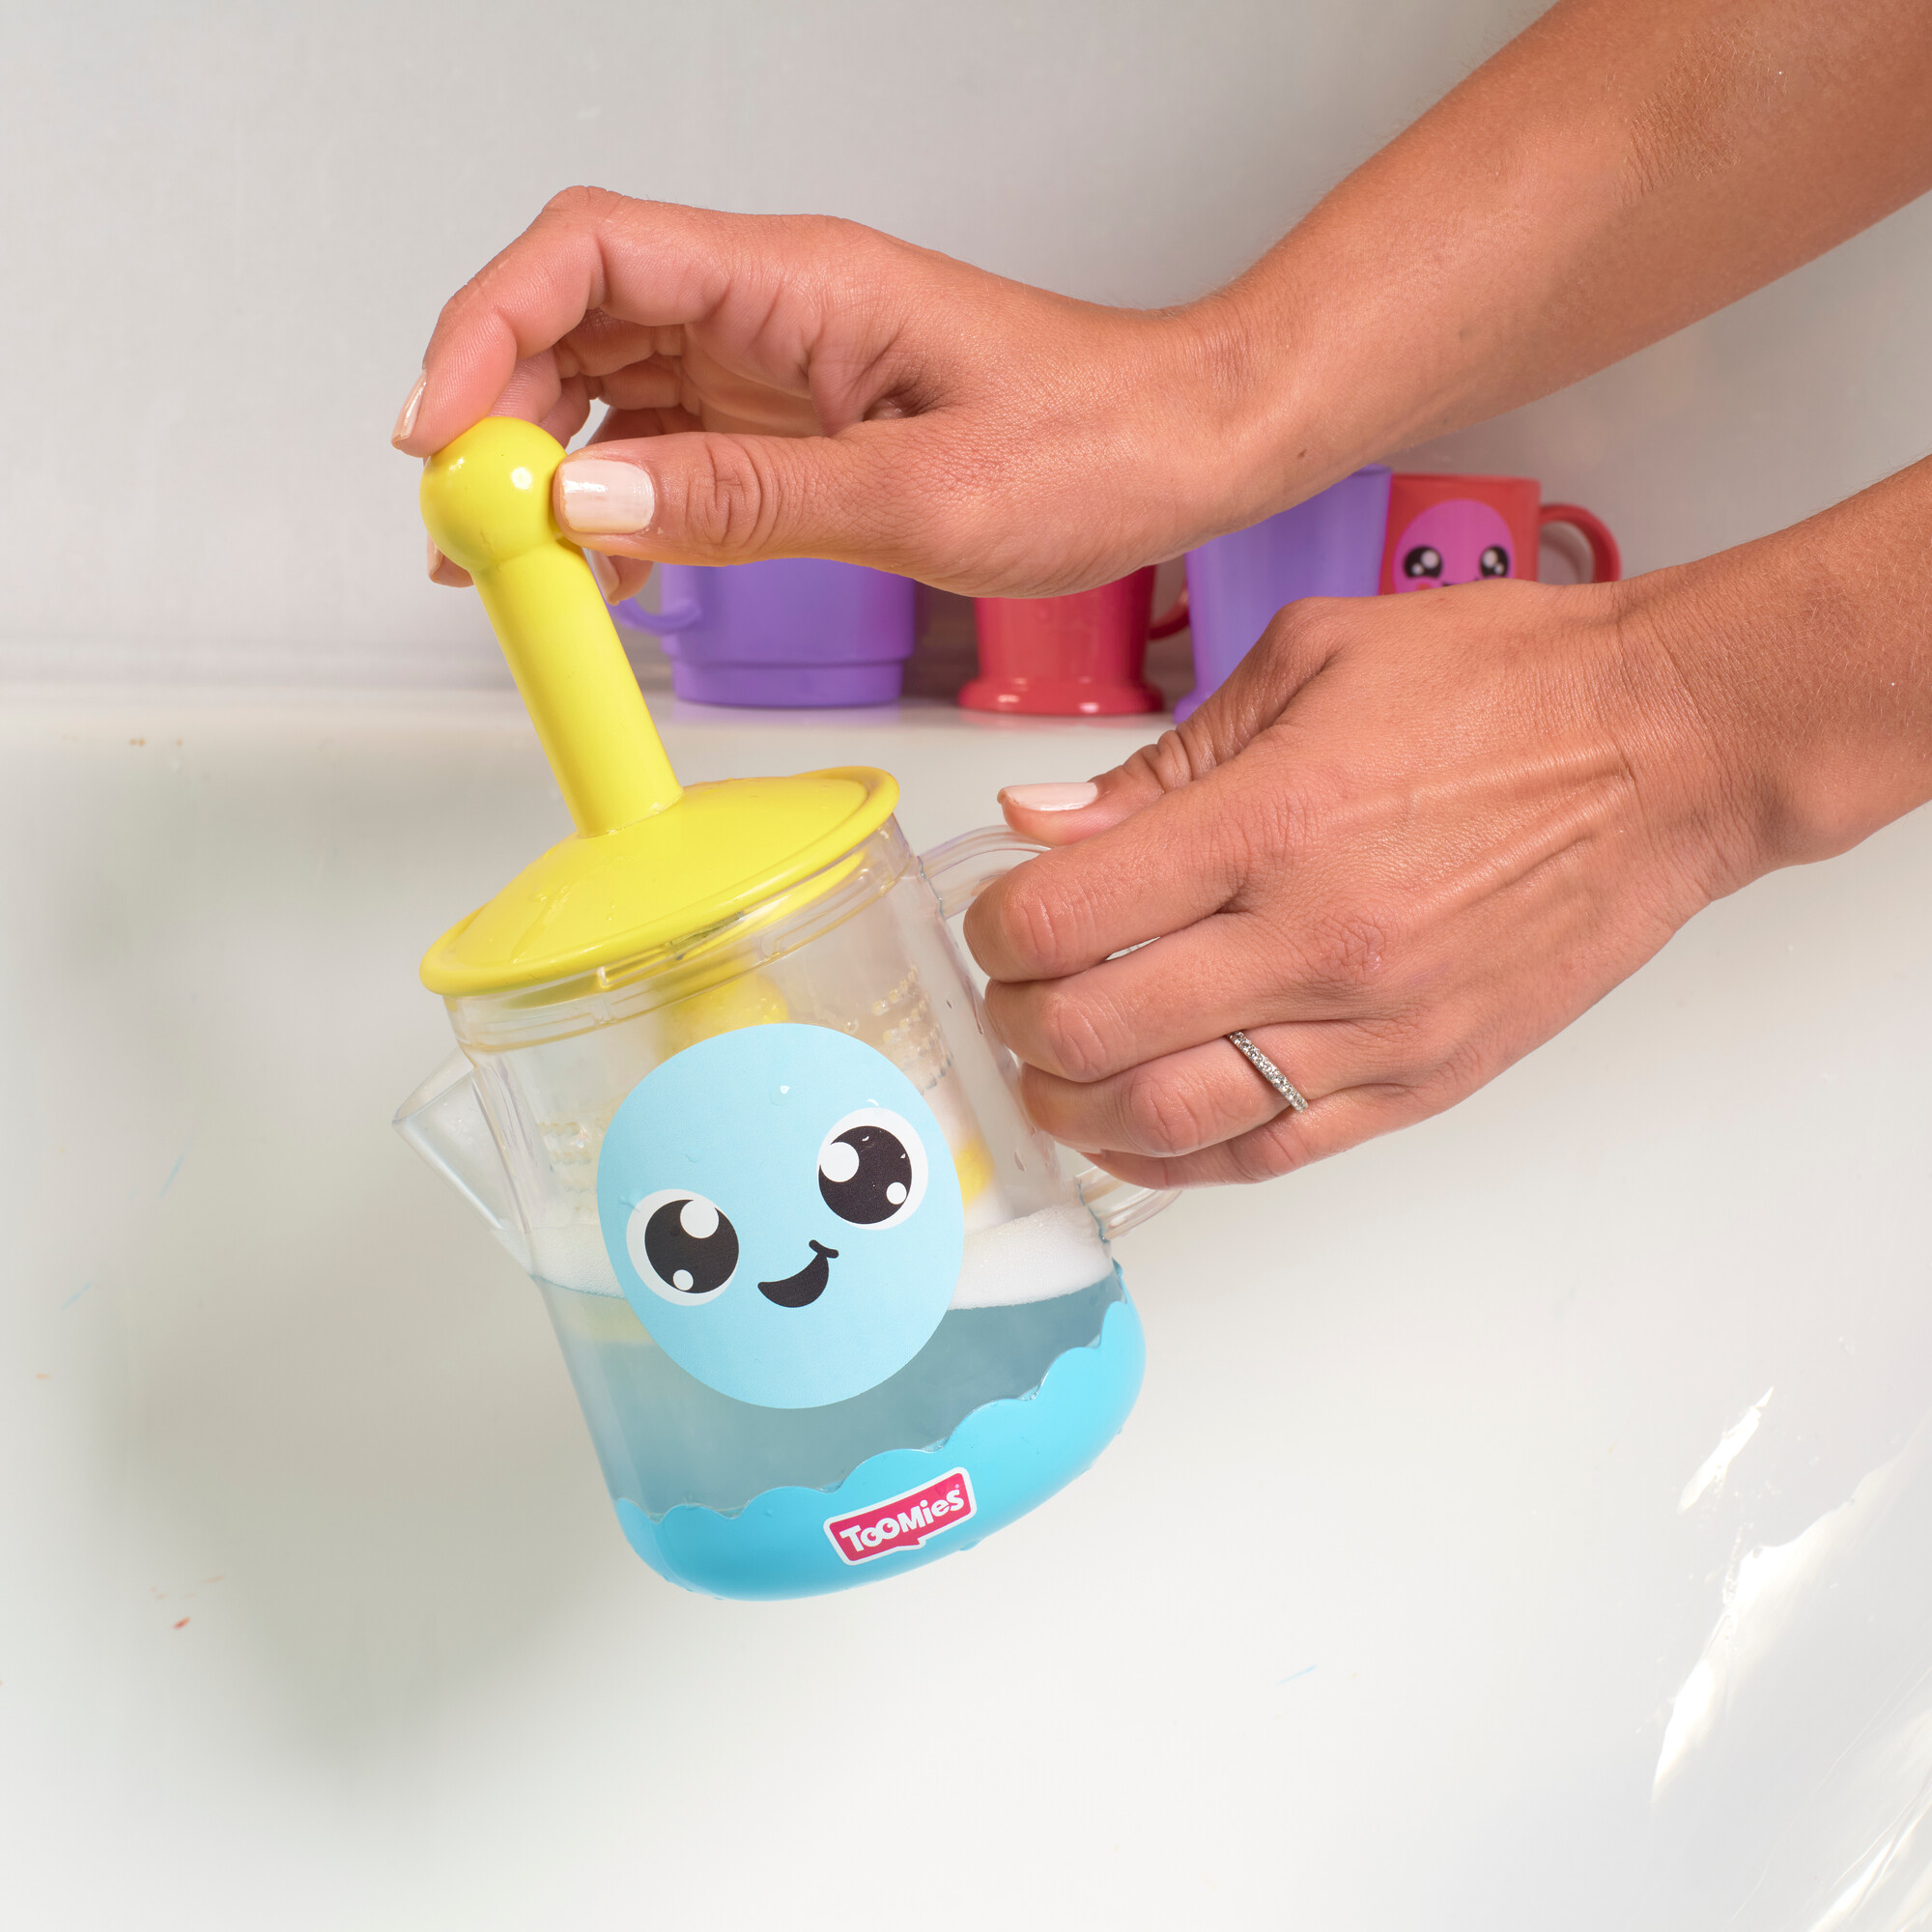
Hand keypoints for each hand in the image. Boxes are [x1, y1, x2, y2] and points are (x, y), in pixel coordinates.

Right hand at [393, 188, 1283, 601]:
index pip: (592, 256)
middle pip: (579, 321)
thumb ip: (751, 500)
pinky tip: (610, 575)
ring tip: (516, 572)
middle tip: (467, 532)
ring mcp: (783, 368)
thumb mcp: (922, 494)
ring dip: (550, 471)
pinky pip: (677, 451)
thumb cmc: (1096, 445)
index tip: (442, 436)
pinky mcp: (801, 427)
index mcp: (799, 284)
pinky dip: (626, 508)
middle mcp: (775, 311)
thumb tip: (594, 505)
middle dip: (499, 414)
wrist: (1184, 450)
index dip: (489, 328)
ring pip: (616, 391)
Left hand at [963, 572, 1751, 1186]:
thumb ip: (1164, 761)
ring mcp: (1374, 1028)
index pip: (1062, 920)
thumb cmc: (1505, 684)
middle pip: (1093, 1036)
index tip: (998, 920)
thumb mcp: (1311, 659)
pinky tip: (1135, 1129)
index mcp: (1271, 824)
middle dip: (1017, 1026)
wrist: (1671, 749)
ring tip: (1057, 1073)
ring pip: (1168, 1121)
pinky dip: (1178, 1160)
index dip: (995, 931)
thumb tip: (1043, 821)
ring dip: (1077, 1108)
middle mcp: (1314, 942)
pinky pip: (1271, 1154)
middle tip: (1012, 999)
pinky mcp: (1424, 1081)